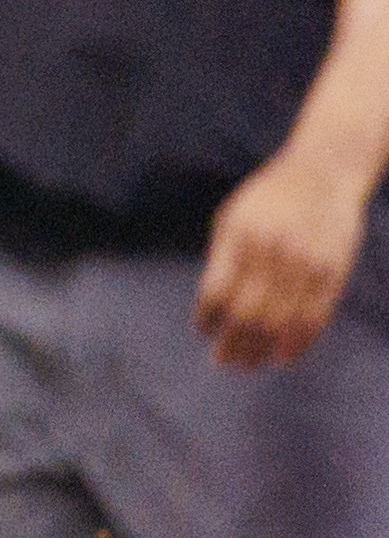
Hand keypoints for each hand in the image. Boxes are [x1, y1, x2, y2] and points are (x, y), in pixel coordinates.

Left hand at [198, 140, 372, 369]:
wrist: (323, 172)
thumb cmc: (268, 198)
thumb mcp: (232, 218)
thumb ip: (222, 259)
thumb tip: (212, 308)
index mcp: (240, 238)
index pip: (216, 292)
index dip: (208, 318)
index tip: (204, 331)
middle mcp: (273, 252)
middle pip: (247, 313)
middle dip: (232, 344)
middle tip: (223, 362)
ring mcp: (306, 263)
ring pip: (280, 321)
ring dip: (261, 349)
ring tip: (248, 365)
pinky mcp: (333, 271)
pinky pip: (314, 316)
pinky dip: (298, 342)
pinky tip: (283, 356)